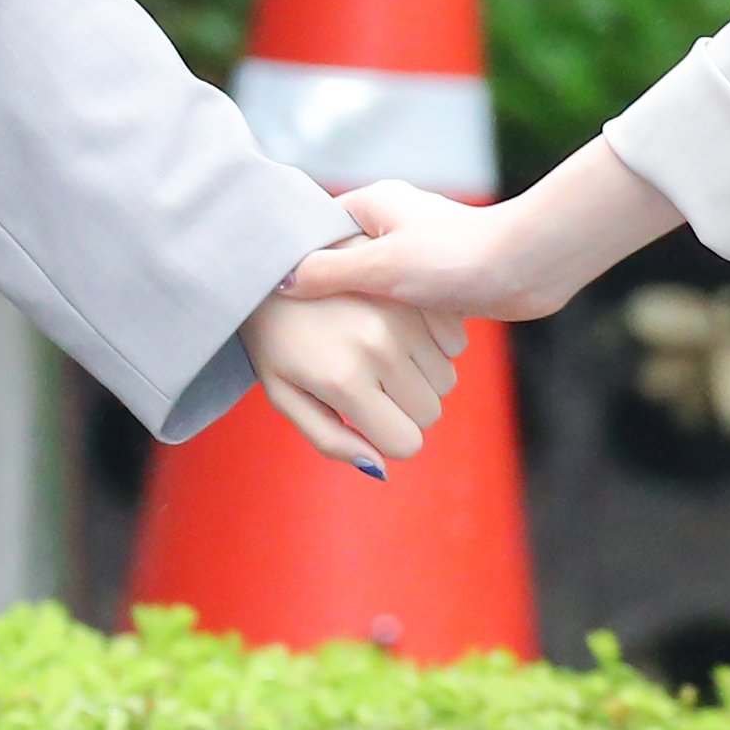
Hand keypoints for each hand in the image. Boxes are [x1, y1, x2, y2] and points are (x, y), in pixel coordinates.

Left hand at [240, 290, 465, 477]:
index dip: (387, 437)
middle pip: (430, 414)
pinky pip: (455, 343)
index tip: (365, 416)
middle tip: (370, 384)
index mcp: (344, 381)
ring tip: (381, 355)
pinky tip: (401, 334)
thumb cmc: (276, 338)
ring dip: (420, 378)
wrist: (274, 262)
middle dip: (404, 410)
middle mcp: (381, 347)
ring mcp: (404, 314)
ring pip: (446, 381)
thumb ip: (329, 439)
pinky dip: (435, 347)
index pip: (406, 443)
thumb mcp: (284, 395)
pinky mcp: (418, 291)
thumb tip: (381, 468)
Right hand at [282, 141, 688, 323]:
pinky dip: (390, 322)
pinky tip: (379, 348)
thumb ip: (330, 272)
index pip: (317, 232)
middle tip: (305, 329)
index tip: (280, 301)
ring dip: (363, 313)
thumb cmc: (457, 258)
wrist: (530, 265)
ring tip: (337, 343)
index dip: (298, 266)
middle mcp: (392, 221)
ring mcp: (416, 249)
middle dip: (330, 295)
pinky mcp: (438, 276)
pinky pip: (400, 302)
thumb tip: (285, 282)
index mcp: (373, 205)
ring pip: (372, 285)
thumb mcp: (382, 267)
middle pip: (343, 260)